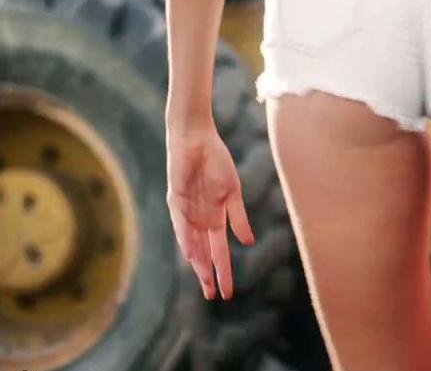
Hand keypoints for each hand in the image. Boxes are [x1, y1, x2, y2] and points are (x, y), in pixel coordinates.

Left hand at [166, 118, 254, 300]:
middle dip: (209, 274)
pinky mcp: (177, 199)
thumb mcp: (232, 192)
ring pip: (192, 243)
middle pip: (204, 253)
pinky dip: (187, 238)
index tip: (228, 292)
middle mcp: (199, 219)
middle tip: (213, 296)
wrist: (197, 139)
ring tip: (205, 280)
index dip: (223, 270)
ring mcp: (187, 211)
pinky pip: (182, 223)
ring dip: (199, 262)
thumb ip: (239, 217)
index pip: (218, 250)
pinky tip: (192, 253)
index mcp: (214, 217)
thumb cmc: (216, 162)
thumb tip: (249, 242)